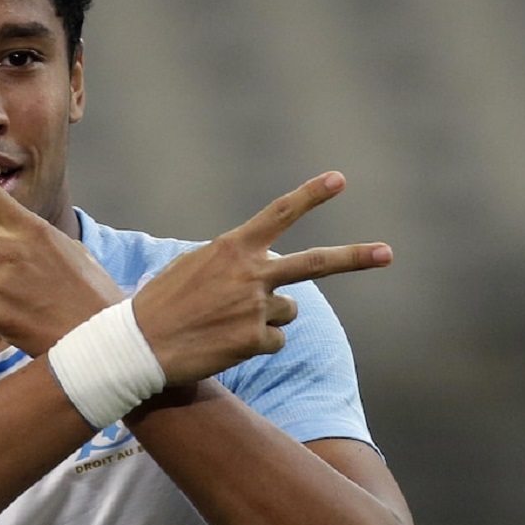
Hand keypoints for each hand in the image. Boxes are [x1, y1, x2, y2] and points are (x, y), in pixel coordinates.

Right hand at [133, 171, 391, 384]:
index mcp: (232, 248)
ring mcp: (256, 307)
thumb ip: (231, 262)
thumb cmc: (158, 305)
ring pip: (287, 311)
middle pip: (315, 263)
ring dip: (266, 318)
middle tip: (387, 253)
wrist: (137, 345)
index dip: (310, 195)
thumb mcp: (190, 268)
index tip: (338, 179)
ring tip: (226, 324)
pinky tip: (225, 345)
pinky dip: (255, 345)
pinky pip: (274, 341)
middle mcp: (251, 273)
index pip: (279, 214)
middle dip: (355, 257)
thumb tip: (265, 270)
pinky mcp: (255, 339)